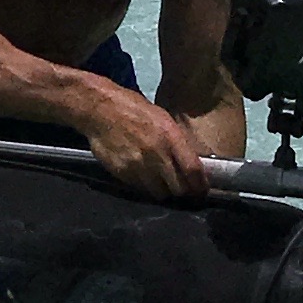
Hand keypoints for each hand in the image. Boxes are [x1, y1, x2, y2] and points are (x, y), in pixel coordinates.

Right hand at [80, 96, 211, 201]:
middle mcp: (156, 154)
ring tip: (160, 181)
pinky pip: (140, 188)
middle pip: (178, 188)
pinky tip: (142, 174)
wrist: (100, 110)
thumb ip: (177, 142)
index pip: (192, 170)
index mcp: (170, 136)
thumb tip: (191, 163)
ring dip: (162, 190)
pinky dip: (144, 185)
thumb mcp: (163, 118)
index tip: (202, 190)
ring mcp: (138, 165)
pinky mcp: (122, 173)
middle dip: (182, 190)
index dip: (200, 185)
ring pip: (159, 192)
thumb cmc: (134, 110)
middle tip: (181, 188)